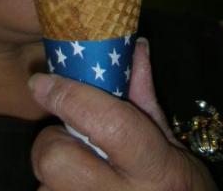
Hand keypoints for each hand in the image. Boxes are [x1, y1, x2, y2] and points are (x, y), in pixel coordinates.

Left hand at [28, 38, 217, 190]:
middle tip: (71, 140)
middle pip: (56, 158)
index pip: (107, 124)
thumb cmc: (181, 187)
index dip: (69, 97)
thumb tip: (136, 45)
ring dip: (55, 171)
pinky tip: (78, 187)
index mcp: (154, 167)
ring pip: (44, 184)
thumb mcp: (170, 143)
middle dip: (54, 142)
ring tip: (81, 170)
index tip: (41, 80)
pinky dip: (55, 189)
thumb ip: (143, 96)